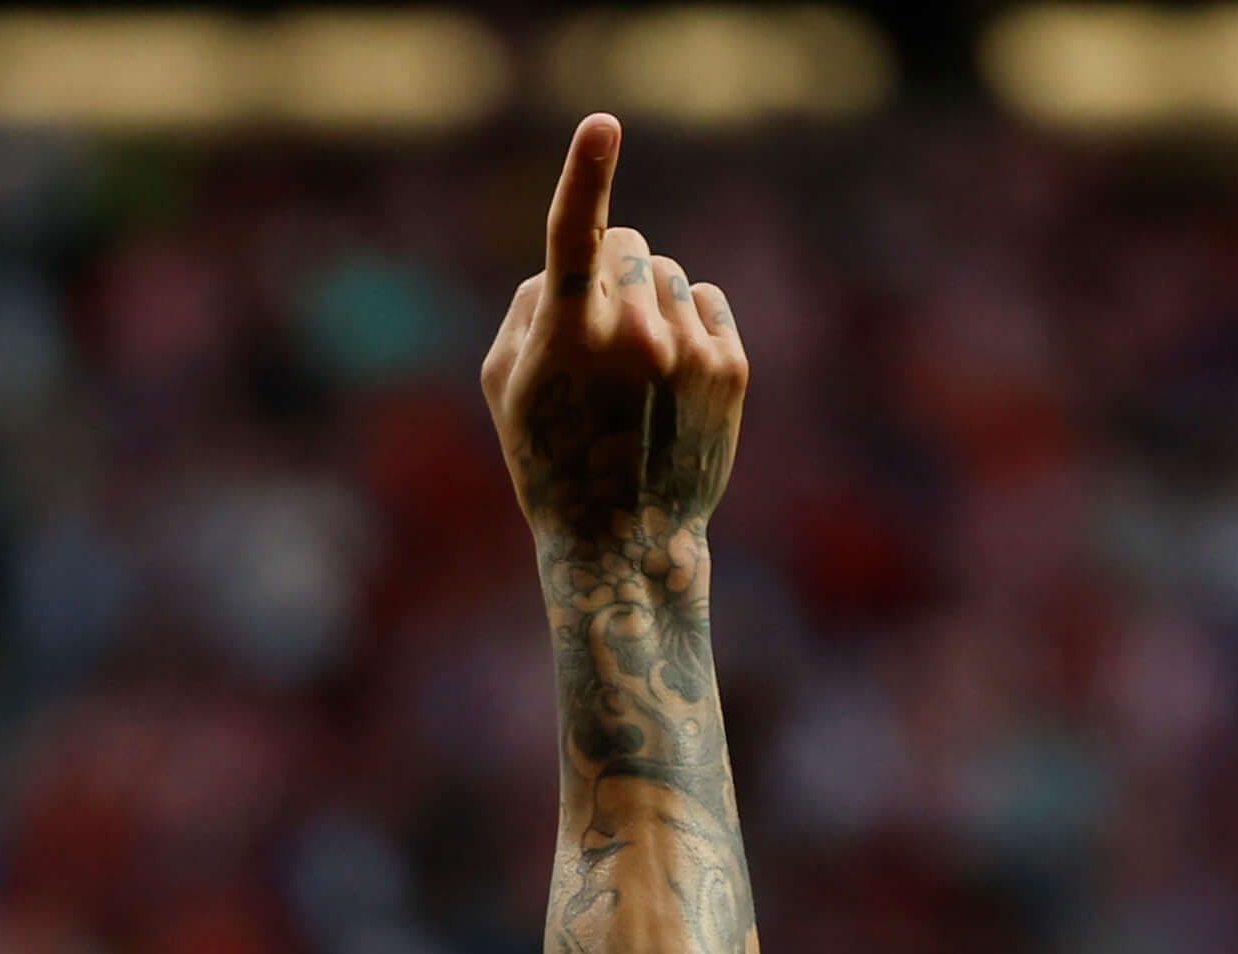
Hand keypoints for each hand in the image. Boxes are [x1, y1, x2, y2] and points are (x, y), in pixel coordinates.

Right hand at [481, 115, 747, 564]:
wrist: (623, 543)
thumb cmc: (548, 461)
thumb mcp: (505, 389)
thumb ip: (529, 307)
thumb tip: (574, 264)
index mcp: (569, 337)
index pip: (576, 237)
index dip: (584, 175)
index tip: (602, 125)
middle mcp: (636, 335)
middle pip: (630, 245)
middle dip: (612, 269)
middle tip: (595, 336)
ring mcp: (690, 349)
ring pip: (672, 274)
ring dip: (651, 302)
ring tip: (634, 374)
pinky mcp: (732, 365)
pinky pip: (708, 299)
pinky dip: (688, 323)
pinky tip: (670, 377)